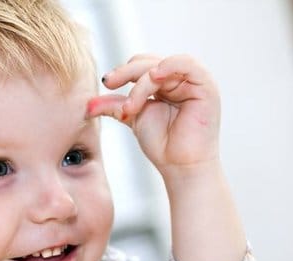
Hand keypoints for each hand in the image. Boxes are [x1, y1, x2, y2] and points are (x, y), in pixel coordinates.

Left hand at [87, 54, 220, 177]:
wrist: (179, 166)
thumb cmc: (161, 144)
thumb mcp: (133, 117)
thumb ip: (114, 105)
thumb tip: (87, 104)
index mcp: (163, 84)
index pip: (140, 65)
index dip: (122, 72)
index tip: (106, 84)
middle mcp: (178, 79)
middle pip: (148, 62)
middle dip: (127, 74)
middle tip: (111, 86)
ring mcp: (193, 81)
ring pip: (161, 66)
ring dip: (142, 82)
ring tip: (132, 105)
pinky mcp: (206, 87)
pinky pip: (188, 65)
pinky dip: (169, 66)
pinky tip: (154, 77)